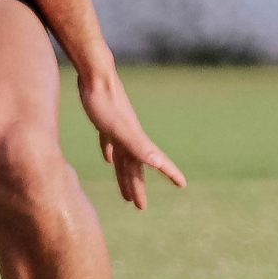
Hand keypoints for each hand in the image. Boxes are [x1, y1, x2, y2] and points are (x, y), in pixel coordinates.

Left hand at [78, 72, 184, 209]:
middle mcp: (130, 135)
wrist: (93, 72)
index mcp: (135, 139)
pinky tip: (108, 158)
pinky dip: (110, 153)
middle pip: (135, 166)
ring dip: (124, 174)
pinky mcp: (103, 120)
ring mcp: (117, 127)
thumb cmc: (103, 101)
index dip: (170, 172)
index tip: (184, 185)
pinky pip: (110, 142)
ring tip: (123, 190)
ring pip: (123, 157)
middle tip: (140, 207)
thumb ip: (138, 146)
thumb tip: (157, 163)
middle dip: (138, 186)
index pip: (156, 161)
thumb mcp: (118, 128)